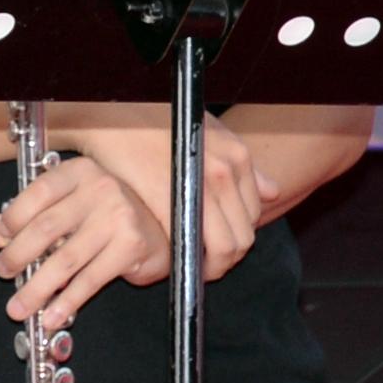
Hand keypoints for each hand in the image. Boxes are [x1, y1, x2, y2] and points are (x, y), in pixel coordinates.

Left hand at [0, 156, 169, 322]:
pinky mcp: (130, 248)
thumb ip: (22, 216)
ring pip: (66, 259)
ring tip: (19, 306)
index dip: (13, 217)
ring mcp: (118, 219)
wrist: (158, 229)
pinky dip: (67, 301)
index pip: (38, 192)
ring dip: (37, 288)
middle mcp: (99, 190)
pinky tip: (51, 314)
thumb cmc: (104, 214)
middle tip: (2, 271)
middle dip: (18, 255)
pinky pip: (90, 280)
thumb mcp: (64, 206)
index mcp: (78, 173)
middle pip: (47, 227)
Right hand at [48, 103, 275, 281]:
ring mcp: (199, 187)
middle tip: (208, 262)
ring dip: (215, 266)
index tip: (220, 242)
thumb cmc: (153, 119)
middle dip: (230, 258)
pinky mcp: (171, 201)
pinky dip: (191, 262)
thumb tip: (271, 191)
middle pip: (244, 236)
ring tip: (196, 266)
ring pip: (226, 247)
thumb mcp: (205, 129)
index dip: (239, 234)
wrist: (111, 115)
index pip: (254, 213)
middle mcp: (225, 170)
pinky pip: (193, 245)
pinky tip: (178, 262)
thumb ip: (239, 161)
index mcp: (236, 154)